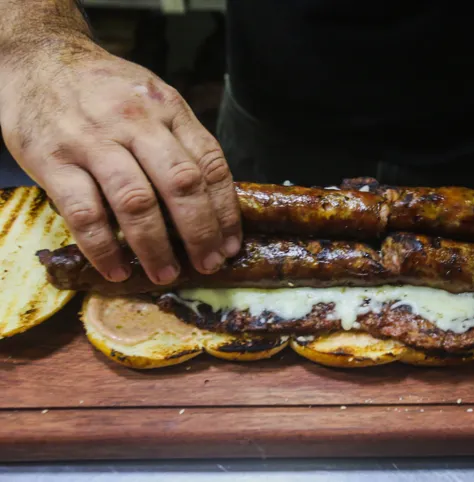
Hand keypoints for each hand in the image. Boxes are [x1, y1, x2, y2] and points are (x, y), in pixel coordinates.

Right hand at [0, 41, 241, 284]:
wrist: (36, 58)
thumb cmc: (103, 88)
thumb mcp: (152, 98)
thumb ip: (179, 139)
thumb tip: (211, 198)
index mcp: (168, 108)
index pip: (209, 163)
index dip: (225, 209)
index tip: (230, 243)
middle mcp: (136, 122)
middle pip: (180, 184)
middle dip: (200, 233)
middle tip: (208, 265)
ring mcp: (93, 140)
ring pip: (136, 202)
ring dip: (156, 247)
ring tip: (166, 274)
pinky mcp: (53, 160)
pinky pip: (84, 213)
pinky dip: (103, 248)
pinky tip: (116, 270)